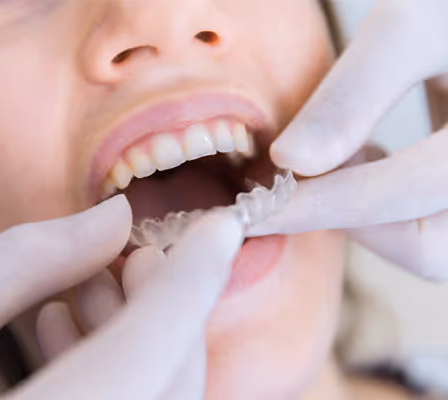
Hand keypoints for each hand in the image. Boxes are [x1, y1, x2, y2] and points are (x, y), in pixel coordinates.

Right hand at [0, 195, 243, 399]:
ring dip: (139, 335)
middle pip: (168, 374)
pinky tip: (62, 332)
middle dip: (165, 304)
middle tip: (138, 256)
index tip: (221, 225)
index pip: (161, 337)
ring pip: (156, 397)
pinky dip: (115, 369)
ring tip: (91, 286)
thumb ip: (25, 261)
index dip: (198, 272)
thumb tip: (113, 217)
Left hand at [250, 0, 447, 280]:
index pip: (404, 197)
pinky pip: (430, 217)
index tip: (257, 208)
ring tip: (341, 156)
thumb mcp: (414, 22)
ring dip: (369, 215)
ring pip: (428, 242)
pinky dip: (387, 203)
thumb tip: (290, 160)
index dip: (320, 206)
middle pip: (427, 248)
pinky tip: (366, 156)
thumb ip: (355, 93)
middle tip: (302, 178)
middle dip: (351, 220)